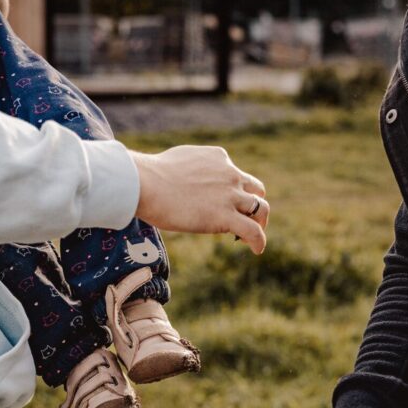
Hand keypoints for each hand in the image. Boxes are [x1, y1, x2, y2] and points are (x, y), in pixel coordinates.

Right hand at [131, 146, 268, 253]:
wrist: (146, 184)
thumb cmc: (151, 175)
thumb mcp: (178, 161)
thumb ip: (190, 169)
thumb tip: (184, 179)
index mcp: (219, 158)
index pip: (236, 175)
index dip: (233, 191)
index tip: (223, 204)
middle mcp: (230, 174)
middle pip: (256, 190)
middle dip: (253, 204)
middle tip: (245, 219)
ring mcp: (230, 196)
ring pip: (260, 209)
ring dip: (260, 223)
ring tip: (255, 236)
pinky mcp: (225, 216)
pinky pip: (253, 231)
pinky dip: (259, 241)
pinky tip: (257, 249)